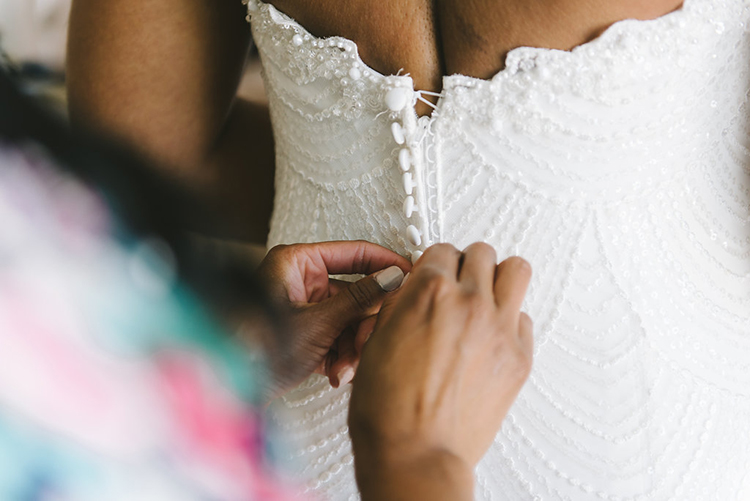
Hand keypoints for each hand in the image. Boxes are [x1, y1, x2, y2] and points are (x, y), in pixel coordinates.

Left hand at [254, 241, 410, 398]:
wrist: (230, 387)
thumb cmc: (257, 347)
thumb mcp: (318, 322)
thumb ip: (360, 298)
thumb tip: (391, 277)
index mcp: (297, 262)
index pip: (353, 253)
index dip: (384, 263)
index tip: (408, 274)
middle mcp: (301, 280)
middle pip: (355, 292)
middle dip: (363, 325)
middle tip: (371, 341)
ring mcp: (304, 306)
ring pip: (349, 319)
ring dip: (352, 347)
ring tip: (345, 368)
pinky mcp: (305, 331)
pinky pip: (337, 336)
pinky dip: (340, 356)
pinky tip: (336, 374)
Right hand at [349, 243, 532, 500]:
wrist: (415, 453)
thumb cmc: (388, 409)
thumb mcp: (375, 340)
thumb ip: (401, 305)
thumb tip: (414, 290)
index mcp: (428, 292)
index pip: (442, 250)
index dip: (434, 264)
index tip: (434, 275)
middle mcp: (469, 302)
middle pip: (481, 253)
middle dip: (465, 266)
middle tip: (457, 284)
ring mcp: (500, 328)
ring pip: (516, 270)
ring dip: (498, 279)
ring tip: (484, 297)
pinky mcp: (520, 357)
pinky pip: (525, 318)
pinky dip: (509, 322)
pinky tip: (491, 338)